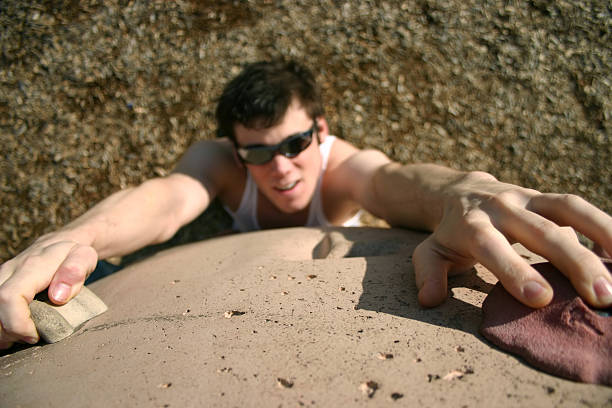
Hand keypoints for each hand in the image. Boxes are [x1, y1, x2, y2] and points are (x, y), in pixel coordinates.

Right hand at [0, 236, 96, 348]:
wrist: (60, 243)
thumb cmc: (74, 254)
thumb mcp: (84, 258)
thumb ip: (74, 272)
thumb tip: (57, 297)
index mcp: (30, 267)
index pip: (9, 297)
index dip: (17, 323)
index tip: (35, 335)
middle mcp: (8, 271)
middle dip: (8, 332)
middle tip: (32, 337)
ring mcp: (0, 278)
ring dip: (3, 330)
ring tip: (25, 334)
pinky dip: (1, 325)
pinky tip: (16, 330)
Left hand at [413, 171, 611, 308]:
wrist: (457, 190)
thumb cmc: (448, 232)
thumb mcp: (428, 252)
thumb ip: (428, 275)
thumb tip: (429, 301)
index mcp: (469, 226)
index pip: (492, 247)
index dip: (514, 270)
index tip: (540, 299)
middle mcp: (501, 208)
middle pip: (540, 231)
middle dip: (573, 263)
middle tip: (602, 298)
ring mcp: (526, 198)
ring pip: (569, 209)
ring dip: (602, 236)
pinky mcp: (545, 197)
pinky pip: (578, 207)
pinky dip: (603, 226)